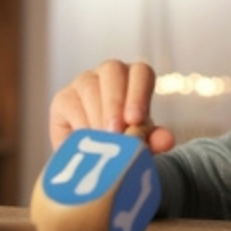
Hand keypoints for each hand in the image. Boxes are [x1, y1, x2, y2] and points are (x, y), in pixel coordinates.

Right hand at [49, 60, 175, 154]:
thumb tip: (167, 141)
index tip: (135, 120)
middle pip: (113, 71)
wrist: (92, 159)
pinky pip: (71, 103)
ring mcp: (85, 82)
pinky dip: (80, 122)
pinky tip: (86, 139)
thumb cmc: (123, 142)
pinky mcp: (64, 98)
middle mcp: (110, 74)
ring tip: (102, 139)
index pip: (141, 72)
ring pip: (90, 86)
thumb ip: (154, 139)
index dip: (138, 93)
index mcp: (135, 79)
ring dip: (97, 115)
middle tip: (116, 131)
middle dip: (115, 102)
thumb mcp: (141, 142)